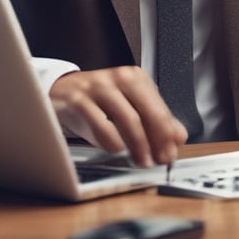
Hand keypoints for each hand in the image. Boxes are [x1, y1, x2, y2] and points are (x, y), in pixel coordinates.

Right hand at [49, 65, 187, 167]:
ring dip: (138, 144)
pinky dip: (111, 139)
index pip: (159, 108)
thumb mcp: (127, 107)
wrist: (59, 91)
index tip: (171, 153)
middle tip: (160, 160)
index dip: (167, 135)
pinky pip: (99, 122)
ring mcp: (97, 87)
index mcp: (134, 78)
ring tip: (142, 160)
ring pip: (127, 117)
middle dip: (157, 139)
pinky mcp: (78, 99)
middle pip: (147, 110)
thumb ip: (153, 120)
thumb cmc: (96, 102)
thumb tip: (178, 136)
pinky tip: (117, 149)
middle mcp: (118, 78)